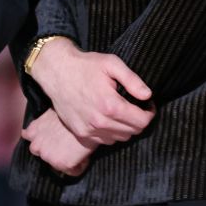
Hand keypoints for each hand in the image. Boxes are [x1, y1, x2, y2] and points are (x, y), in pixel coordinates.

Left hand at [21, 108, 96, 176]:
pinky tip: (84, 155)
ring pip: (58, 164)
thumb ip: (43, 123)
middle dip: (54, 152)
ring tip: (77, 148)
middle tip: (67, 145)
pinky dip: (79, 166)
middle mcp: (36, 146)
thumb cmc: (72, 111)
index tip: (51, 140)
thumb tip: (44, 129)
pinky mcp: (62, 164)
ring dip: (66, 159)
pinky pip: (73, 171)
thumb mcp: (51, 113)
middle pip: (44, 155)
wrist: (88, 117)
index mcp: (33, 131)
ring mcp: (48, 156)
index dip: (42, 140)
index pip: (29, 139)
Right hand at [28, 37, 153, 145]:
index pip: (142, 122)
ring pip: (119, 138)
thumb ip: (132, 80)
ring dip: (125, 128)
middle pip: (132, 132)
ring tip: (121, 112)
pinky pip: (104, 141)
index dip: (149, 113)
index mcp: (110, 105)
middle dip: (139, 120)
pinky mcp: (80, 133)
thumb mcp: (111, 64)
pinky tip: (107, 118)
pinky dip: (110, 132)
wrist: (57, 71)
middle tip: (136, 107)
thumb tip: (148, 95)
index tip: (147, 105)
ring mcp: (89, 130)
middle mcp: (100, 122)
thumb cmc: (86, 65)